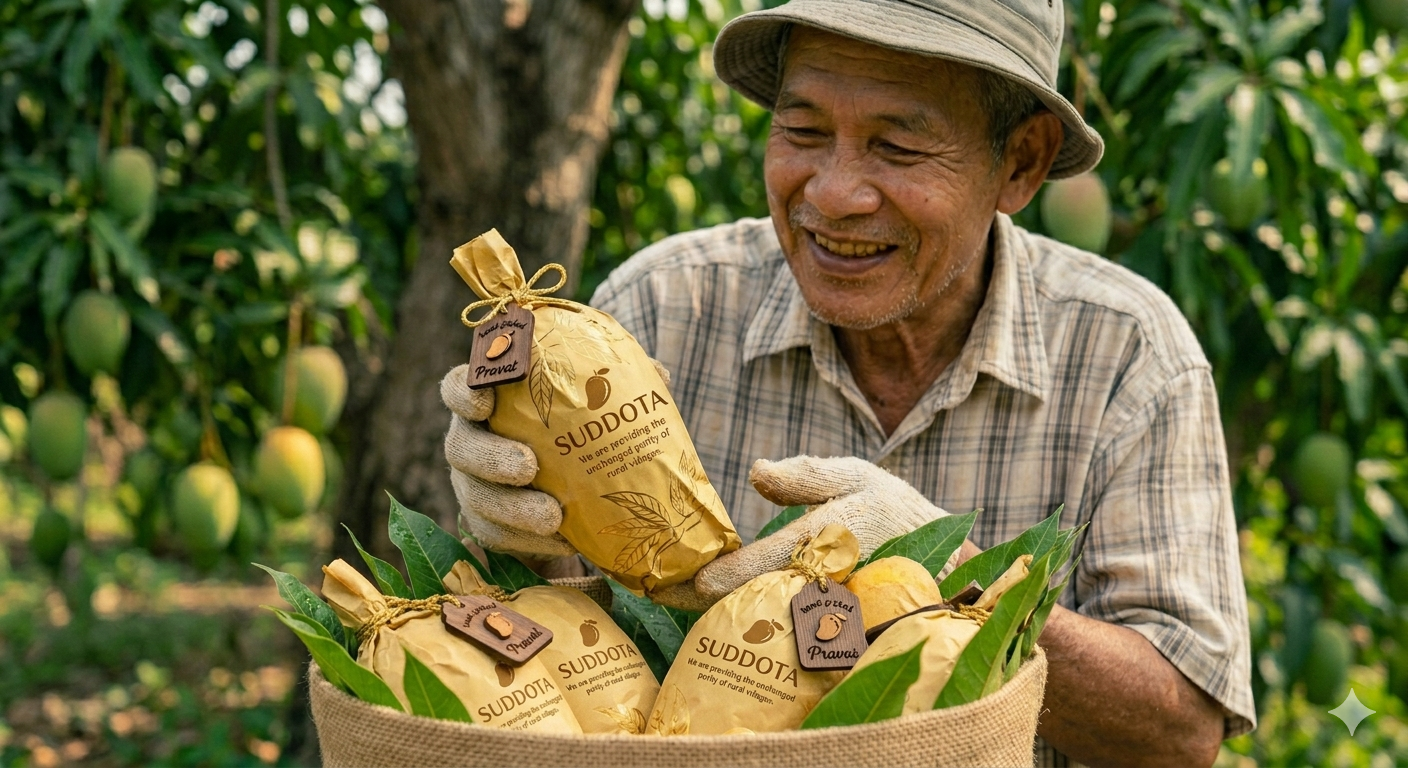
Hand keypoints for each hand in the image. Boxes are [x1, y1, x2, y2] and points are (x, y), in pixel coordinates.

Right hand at [440, 359, 672, 559]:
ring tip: (553, 517)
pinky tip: (564, 541)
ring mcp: (473, 486)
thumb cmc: (576, 428)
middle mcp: (472, 440)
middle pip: (461, 447)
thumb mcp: (594, 400)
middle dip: (492, 458)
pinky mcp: (488, 525)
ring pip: (477, 498)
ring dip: (514, 509)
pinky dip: (529, 542)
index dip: (463, 393)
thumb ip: (616, 381)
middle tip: (528, 467)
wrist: (573, 487)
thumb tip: (658, 373)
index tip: (485, 401)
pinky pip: (498, 537)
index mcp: (490, 400)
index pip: (459, 387)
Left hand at [651, 455, 954, 610]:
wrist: (946, 558)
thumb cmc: (890, 509)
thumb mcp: (856, 476)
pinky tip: (713, 613)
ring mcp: (834, 610)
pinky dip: (750, 624)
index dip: (730, 574)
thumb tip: (755, 472)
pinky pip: (788, 633)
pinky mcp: (836, 627)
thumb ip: (806, 476)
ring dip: (720, 612)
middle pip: (760, 599)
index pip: (773, 560)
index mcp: (831, 538)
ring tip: (669, 597)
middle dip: (707, 599)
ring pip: (770, 621)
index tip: (693, 581)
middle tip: (655, 590)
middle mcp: (830, 579)